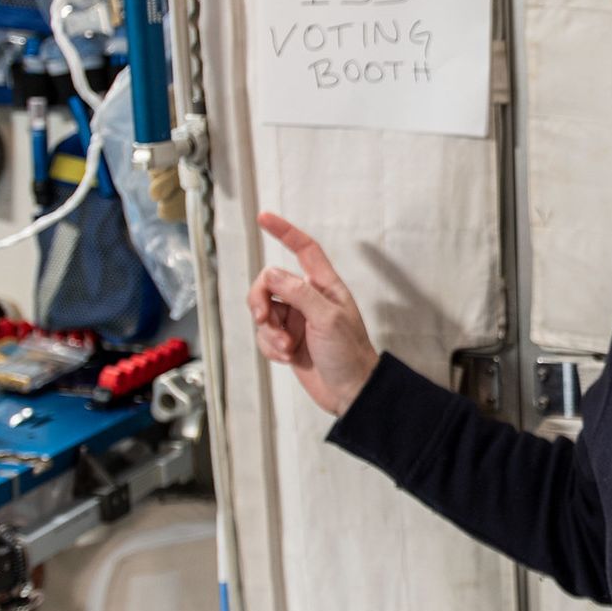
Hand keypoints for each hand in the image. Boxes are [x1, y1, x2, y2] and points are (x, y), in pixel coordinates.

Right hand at [248, 212, 380, 416]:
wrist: (350, 392)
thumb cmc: (350, 354)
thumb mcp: (327, 319)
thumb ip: (299, 293)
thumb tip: (272, 274)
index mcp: (325, 286)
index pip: (304, 249)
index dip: (284, 232)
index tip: (264, 218)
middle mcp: (309, 299)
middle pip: (269, 283)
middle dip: (261, 302)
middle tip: (265, 319)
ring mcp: (297, 320)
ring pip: (263, 313)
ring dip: (269, 332)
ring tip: (287, 347)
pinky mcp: (288, 341)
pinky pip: (264, 336)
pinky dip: (270, 348)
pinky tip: (287, 358)